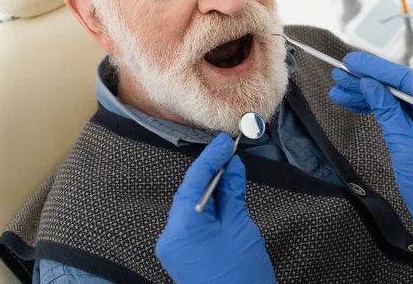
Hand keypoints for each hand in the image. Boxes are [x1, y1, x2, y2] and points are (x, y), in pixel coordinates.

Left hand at [156, 134, 275, 283]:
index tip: (225, 142)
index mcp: (182, 228)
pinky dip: (208, 208)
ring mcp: (174, 248)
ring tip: (230, 170)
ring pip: (191, 207)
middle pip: (189, 193)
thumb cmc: (242, 275)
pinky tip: (223, 196)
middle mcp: (170, 236)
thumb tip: (232, 167)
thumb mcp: (239, 228)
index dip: (210, 158)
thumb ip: (232, 194)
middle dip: (210, 172)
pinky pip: (192, 223)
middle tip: (229, 152)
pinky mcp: (183, 256)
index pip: (193, 181)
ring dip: (210, 189)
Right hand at [329, 52, 412, 275]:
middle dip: (366, 80)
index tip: (354, 63)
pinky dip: (374, 108)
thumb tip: (371, 87)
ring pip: (393, 98)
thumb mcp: (405, 145)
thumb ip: (389, 112)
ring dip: (365, 94)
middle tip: (341, 75)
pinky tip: (355, 103)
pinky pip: (395, 112)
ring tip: (340, 91)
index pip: (407, 77)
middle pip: (398, 86)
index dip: (377, 68)